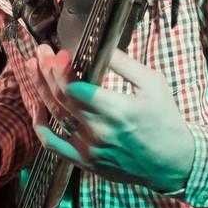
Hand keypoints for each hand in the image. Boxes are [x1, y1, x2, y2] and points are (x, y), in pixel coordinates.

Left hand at [28, 44, 194, 192]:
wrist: (173, 162)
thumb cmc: (165, 120)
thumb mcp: (153, 84)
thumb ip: (125, 64)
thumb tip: (102, 45)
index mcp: (116, 110)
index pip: (76, 88)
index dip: (61, 69)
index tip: (58, 53)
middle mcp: (99, 131)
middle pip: (61, 98)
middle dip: (46, 71)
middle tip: (41, 52)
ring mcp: (90, 148)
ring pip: (54, 116)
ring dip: (40, 90)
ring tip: (34, 68)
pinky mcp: (86, 161)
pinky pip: (53, 145)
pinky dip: (40, 127)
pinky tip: (37, 108)